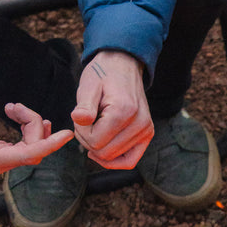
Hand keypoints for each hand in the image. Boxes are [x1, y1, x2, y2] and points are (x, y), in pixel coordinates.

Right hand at [0, 103, 73, 177]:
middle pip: (34, 144)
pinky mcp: (0, 156)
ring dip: (28, 123)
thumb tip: (2, 118)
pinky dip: (25, 129)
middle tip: (15, 106)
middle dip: (31, 121)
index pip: (30, 155)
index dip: (51, 144)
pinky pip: (23, 144)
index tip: (68, 134)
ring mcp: (1, 162)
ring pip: (31, 143)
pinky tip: (18, 116)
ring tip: (14, 108)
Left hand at [71, 51, 153, 168]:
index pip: (95, 142)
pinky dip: (114, 161)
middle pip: (104, 153)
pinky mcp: (147, 134)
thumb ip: (84, 105)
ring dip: (99, 146)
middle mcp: (140, 123)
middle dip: (88, 141)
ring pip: (113, 158)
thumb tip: (79, 119)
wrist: (123, 66)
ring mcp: (146, 130)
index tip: (81, 116)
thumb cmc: (103, 75)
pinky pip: (130, 161)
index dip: (81, 132)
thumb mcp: (88, 85)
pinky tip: (102, 149)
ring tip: (97, 127)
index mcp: (125, 111)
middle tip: (87, 121)